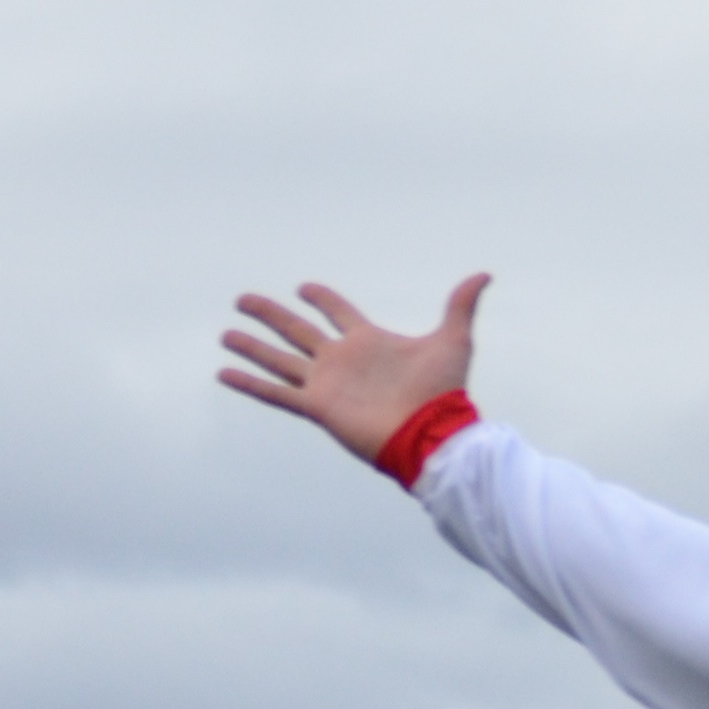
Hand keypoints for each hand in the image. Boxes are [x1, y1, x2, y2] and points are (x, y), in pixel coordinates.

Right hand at [221, 273, 488, 463]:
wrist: (432, 434)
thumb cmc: (443, 392)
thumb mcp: (453, 340)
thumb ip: (461, 305)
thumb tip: (484, 274)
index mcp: (366, 341)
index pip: (337, 312)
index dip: (321, 298)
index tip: (303, 287)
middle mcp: (341, 361)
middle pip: (297, 331)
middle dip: (270, 315)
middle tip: (243, 300)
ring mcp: (326, 384)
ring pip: (280, 360)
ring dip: (252, 347)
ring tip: (225, 334)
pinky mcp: (318, 406)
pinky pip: (277, 393)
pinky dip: (250, 384)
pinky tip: (224, 374)